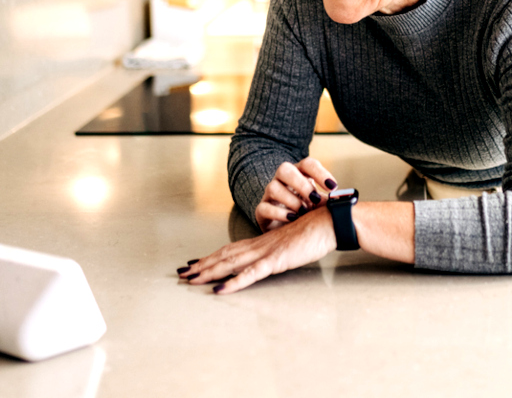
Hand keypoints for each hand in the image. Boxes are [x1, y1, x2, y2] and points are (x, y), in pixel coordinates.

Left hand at [181, 207, 336, 292]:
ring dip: (209, 272)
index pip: (230, 250)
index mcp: (263, 242)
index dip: (211, 257)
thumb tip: (272, 258)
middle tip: (183, 274)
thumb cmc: (314, 232)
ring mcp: (266, 252)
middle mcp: (260, 245)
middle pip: (224, 256)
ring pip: (231, 263)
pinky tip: (220, 290)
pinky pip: (251, 274)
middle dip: (202, 266)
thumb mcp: (291, 243)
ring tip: (191, 280)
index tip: (195, 264)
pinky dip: (234, 282)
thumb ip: (278, 251)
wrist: (328, 222)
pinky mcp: (276, 260)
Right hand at [255, 157, 337, 232]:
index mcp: (299, 174)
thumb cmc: (307, 212)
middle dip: (301, 184)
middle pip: (284, 169)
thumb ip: (329, 202)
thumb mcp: (319, 205)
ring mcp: (270, 195)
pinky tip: (292, 219)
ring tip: (303, 212)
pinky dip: (279, 213)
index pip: (307, 164)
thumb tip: (343, 204)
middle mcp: (282, 180)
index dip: (320, 173)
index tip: (333, 187)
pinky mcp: (262, 211)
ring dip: (291, 200)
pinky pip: (264, 207)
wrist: (286, 229)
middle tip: (314, 198)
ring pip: (273, 187)